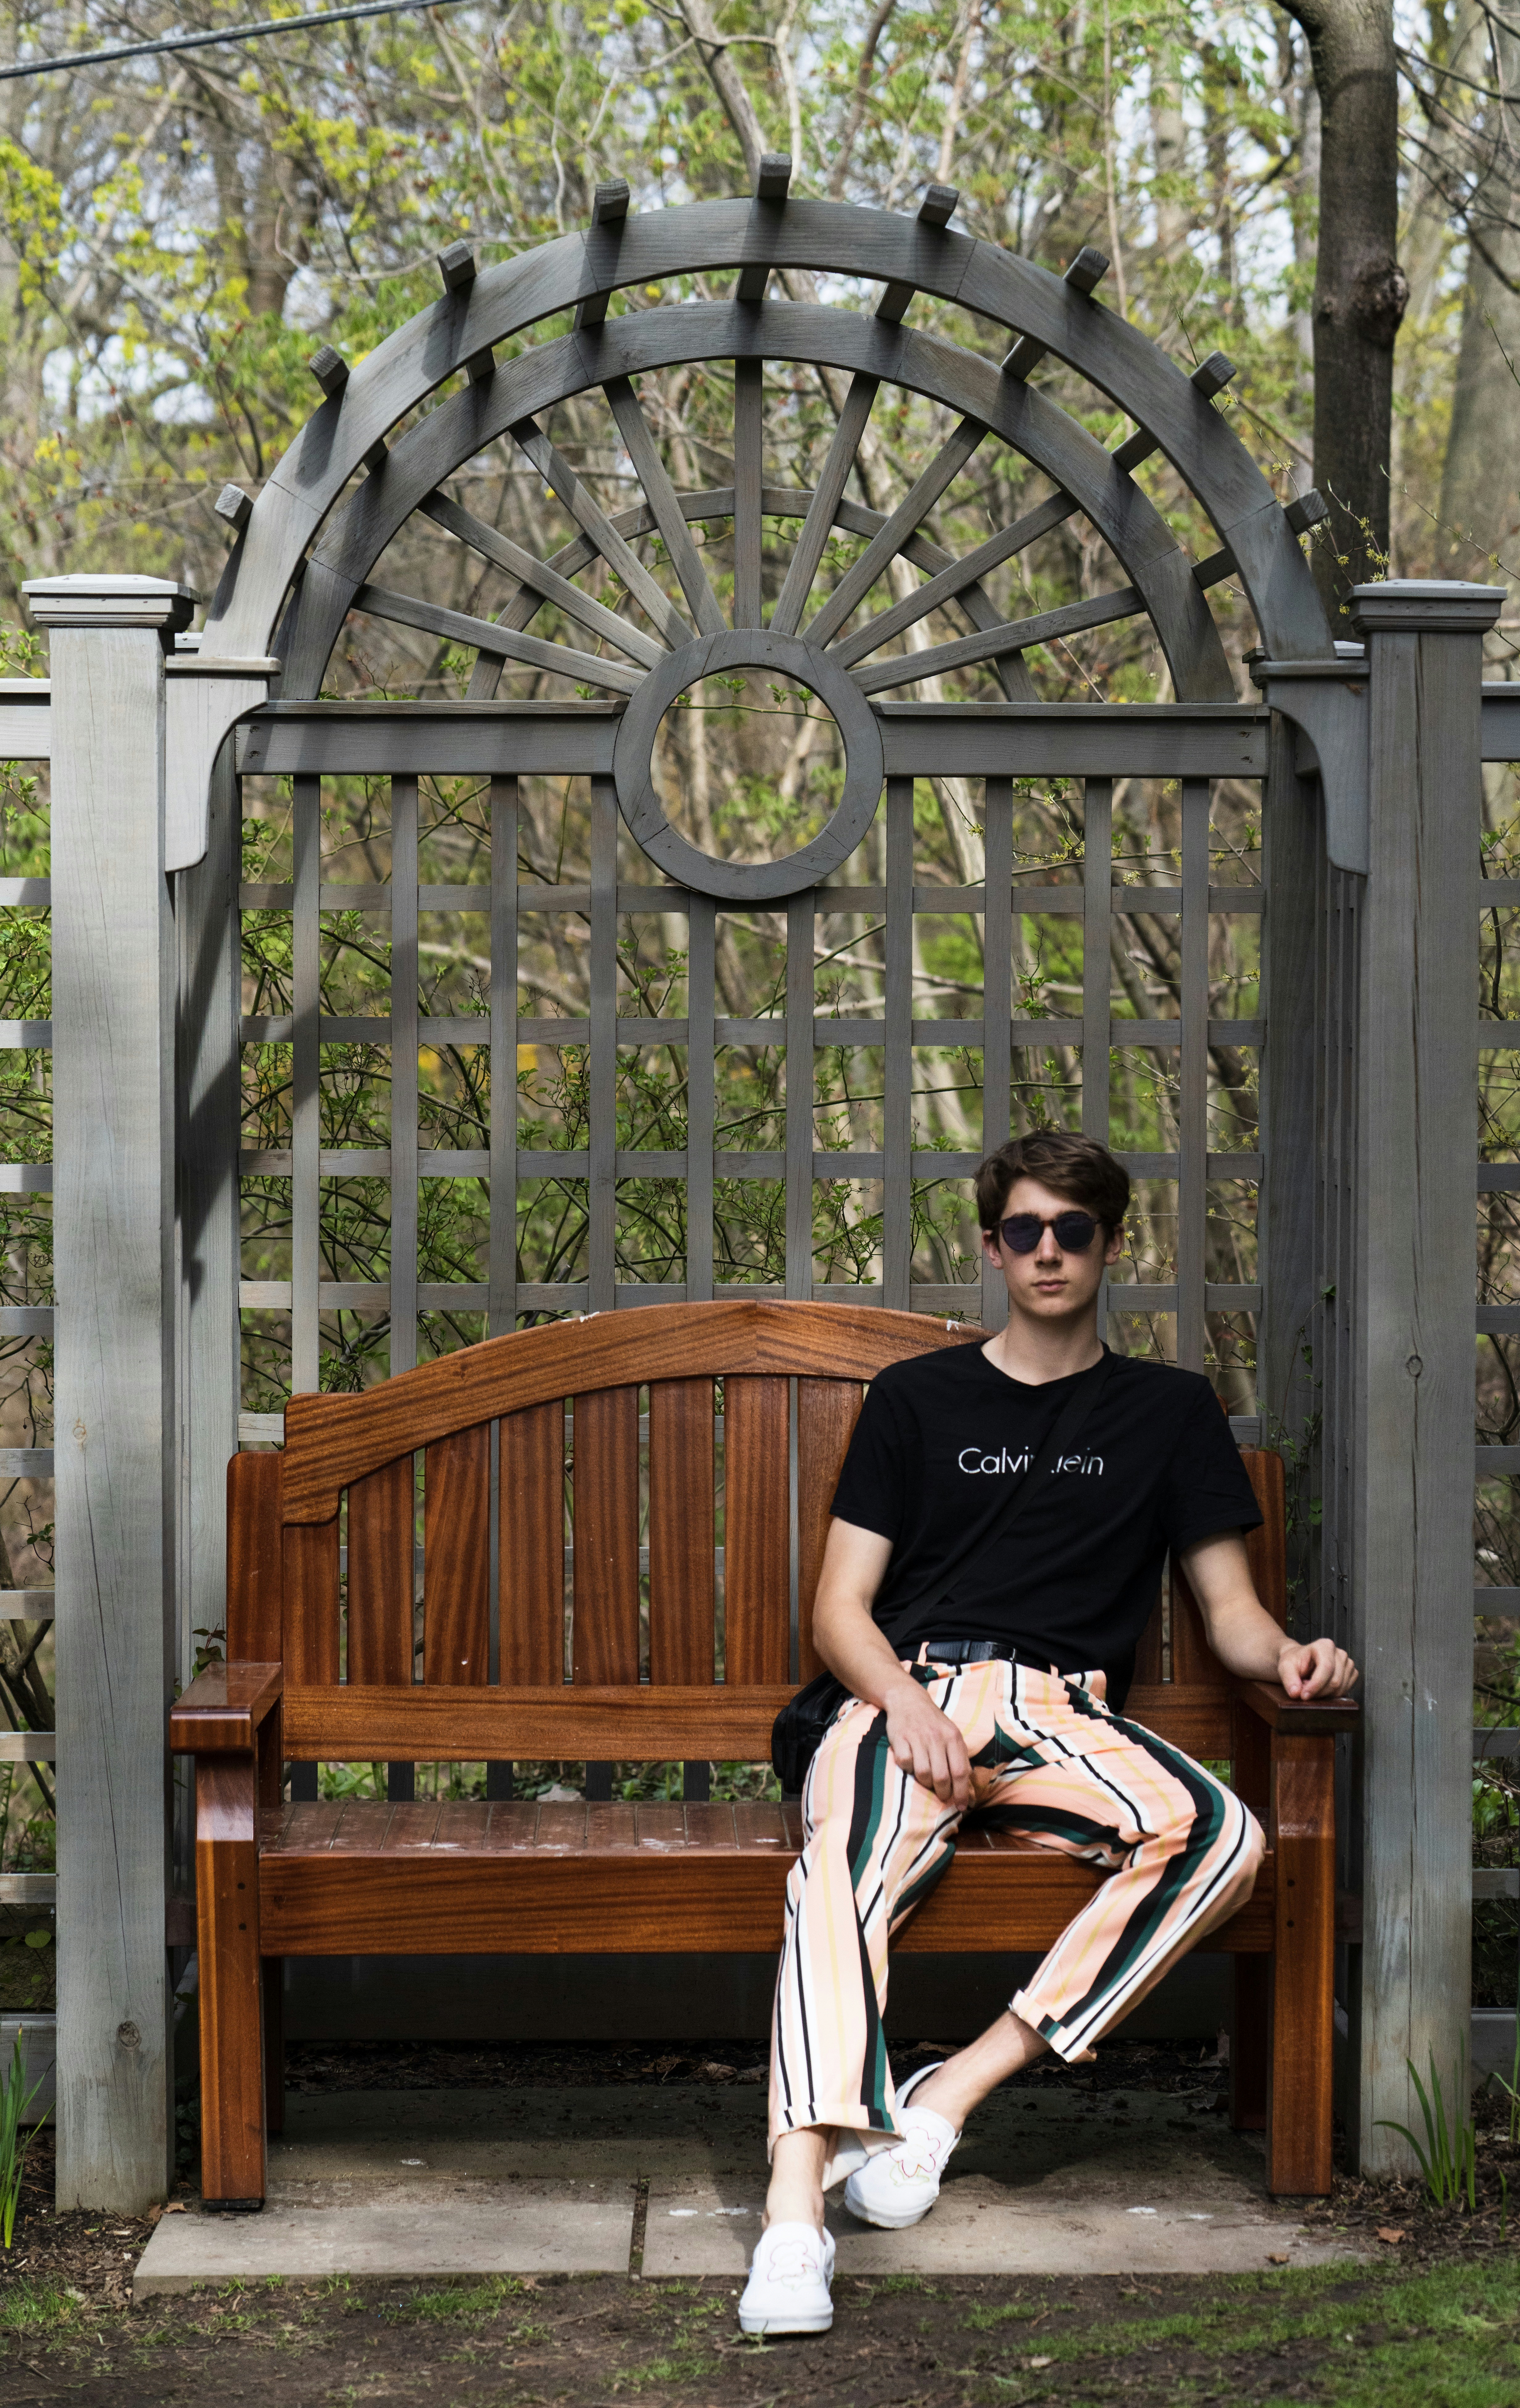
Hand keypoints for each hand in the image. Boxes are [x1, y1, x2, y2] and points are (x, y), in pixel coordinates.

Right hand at [883, 1680, 970, 1807]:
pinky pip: (905, 1764)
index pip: (960, 1771)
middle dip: (943, 1793)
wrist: (908, 1699)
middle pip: (941, 1777)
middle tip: (942, 1796)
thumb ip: (960, 1759)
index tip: (961, 1806)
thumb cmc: (933, 1722)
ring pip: (923, 1773)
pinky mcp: (900, 1738)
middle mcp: (936, 1737)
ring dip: (925, 1782)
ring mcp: (917, 1737)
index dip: (962, 1792)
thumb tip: (969, 1789)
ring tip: (927, 1779)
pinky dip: (908, 1769)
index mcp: (953, 1737)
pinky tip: (912, 1764)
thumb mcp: (952, 1735)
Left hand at [1277, 1636, 1357, 1698]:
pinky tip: (1322, 1688)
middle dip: (1318, 1691)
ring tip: (1311, 1686)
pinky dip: (1332, 1694)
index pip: (1326, 1668)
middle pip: (1335, 1681)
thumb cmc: (1294, 1661)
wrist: (1301, 1661)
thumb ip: (1289, 1679)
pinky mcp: (1351, 1674)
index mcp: (1325, 1645)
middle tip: (1304, 1690)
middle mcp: (1340, 1653)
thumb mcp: (1285, 1667)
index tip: (1304, 1696)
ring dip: (1324, 1694)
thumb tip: (1296, 1693)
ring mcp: (1348, 1663)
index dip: (1315, 1685)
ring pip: (1340, 1689)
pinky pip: (1345, 1691)